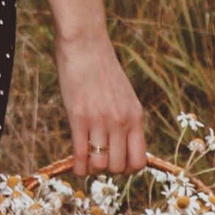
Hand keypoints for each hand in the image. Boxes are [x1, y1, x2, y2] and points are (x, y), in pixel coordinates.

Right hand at [55, 31, 144, 179]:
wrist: (86, 44)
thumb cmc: (102, 68)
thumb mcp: (124, 95)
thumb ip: (125, 118)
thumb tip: (120, 143)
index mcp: (135, 116)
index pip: (139, 160)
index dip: (127, 168)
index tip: (116, 162)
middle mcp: (121, 121)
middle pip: (118, 166)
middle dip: (108, 170)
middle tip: (99, 161)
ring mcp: (100, 120)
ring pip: (100, 164)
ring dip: (92, 169)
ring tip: (87, 162)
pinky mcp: (78, 116)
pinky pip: (80, 153)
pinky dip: (78, 167)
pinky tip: (75, 168)